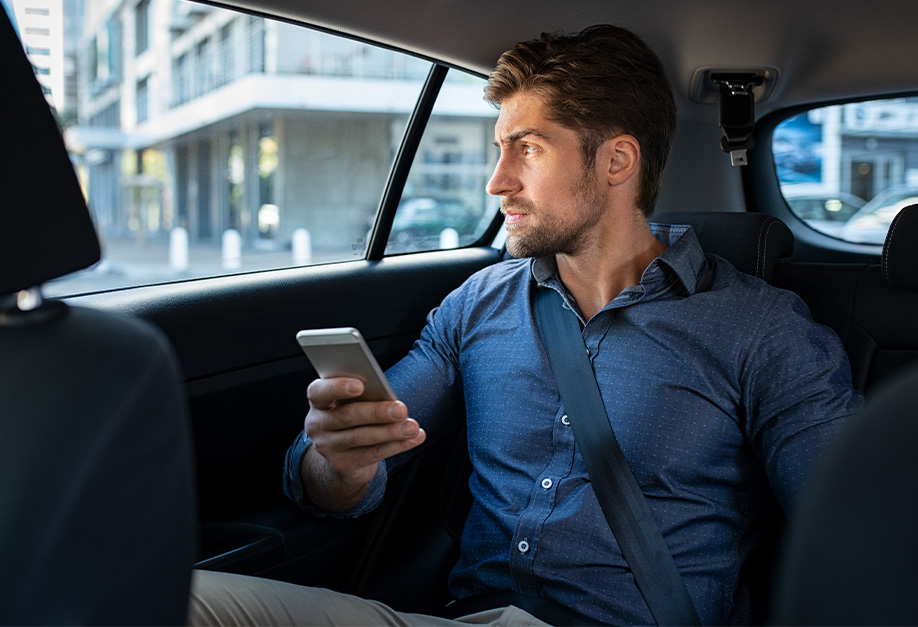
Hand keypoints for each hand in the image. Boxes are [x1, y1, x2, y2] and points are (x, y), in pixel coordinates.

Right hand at [304, 377, 425, 494]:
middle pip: (347, 415)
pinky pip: (372, 454)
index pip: (319, 391)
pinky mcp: (342, 464)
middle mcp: (317, 423)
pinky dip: (396, 446)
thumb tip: (389, 397)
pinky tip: (413, 439)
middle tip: (401, 409)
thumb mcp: (354, 402)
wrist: (345, 455)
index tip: (360, 385)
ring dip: (390, 432)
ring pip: (361, 437)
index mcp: (318, 400)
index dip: (338, 387)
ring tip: (412, 427)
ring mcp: (327, 446)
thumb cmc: (355, 416)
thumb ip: (364, 396)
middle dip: (377, 412)